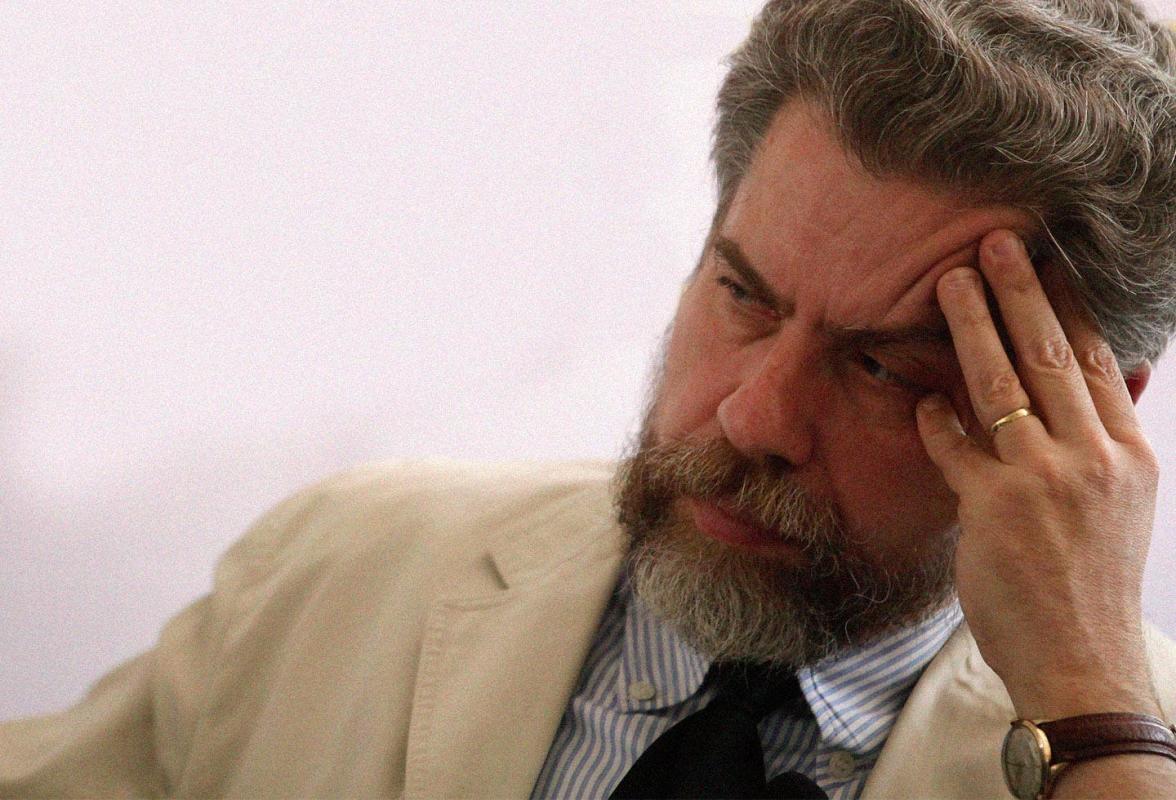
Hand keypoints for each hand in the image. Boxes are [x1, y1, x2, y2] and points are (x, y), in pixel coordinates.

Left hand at [915, 229, 1160, 719]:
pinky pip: (956, 446)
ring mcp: (1044, 482)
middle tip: (996, 241)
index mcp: (1128, 454)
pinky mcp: (994, 510)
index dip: (1069, 306)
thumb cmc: (1091, 584)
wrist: (1084, 663)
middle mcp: (1093, 458)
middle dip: (1021, 292)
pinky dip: (937, 419)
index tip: (1050, 261)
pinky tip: (923, 398)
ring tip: (952, 281)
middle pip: (1051, 356)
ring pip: (1003, 384)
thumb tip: (1086, 386)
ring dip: (973, 326)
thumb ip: (1099, 444)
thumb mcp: (1121, 506)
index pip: (1096, 362)